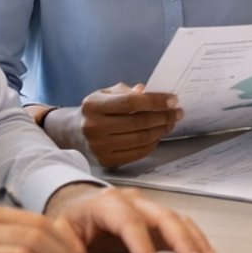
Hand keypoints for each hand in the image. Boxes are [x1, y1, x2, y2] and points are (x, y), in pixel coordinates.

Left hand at [44, 184, 216, 252]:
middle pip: (162, 216)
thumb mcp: (59, 235)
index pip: (128, 221)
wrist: (76, 205)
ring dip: (195, 241)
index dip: (141, 243)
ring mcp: (149, 209)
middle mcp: (133, 202)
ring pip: (177, 220)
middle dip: (181, 241)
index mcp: (105, 204)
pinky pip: (182, 226)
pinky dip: (196, 241)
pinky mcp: (158, 222)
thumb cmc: (71, 221)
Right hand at [50, 84, 182, 167]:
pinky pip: (138, 152)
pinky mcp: (106, 161)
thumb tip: (147, 91)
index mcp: (93, 106)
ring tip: (170, 123)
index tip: (173, 100)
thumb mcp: (105, 94)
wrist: (74, 132)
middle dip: (163, 116)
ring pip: (141, 139)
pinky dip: (152, 143)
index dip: (155, 101)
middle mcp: (94, 127)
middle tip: (177, 112)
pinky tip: (158, 135)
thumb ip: (127, 92)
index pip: (131, 103)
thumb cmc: (96, 110)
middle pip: (138, 122)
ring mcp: (99, 147)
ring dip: (161, 130)